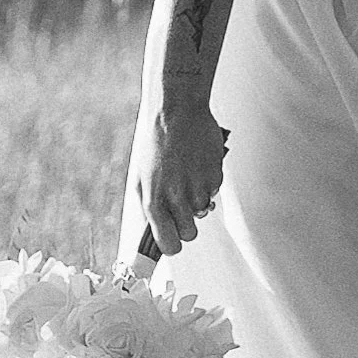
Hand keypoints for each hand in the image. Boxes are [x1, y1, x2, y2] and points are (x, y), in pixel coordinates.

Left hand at [139, 95, 229, 258]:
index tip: (172, 240)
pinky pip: (213, 192)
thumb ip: (149, 206)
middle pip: (190, 234)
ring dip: (197, 201)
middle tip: (181, 208)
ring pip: (203, 212)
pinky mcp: (215, 175)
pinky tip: (197, 165)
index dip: (171, 245)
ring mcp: (198, 188)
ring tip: (188, 178)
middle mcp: (177, 198)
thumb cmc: (157, 144)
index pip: (169, 244)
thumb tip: (155, 229)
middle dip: (186, 225)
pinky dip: (207, 184)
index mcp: (154, 200)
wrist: (178, 112)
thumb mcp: (142, 176)